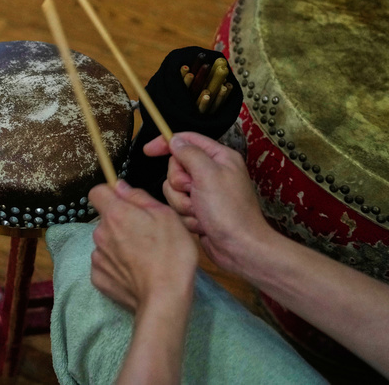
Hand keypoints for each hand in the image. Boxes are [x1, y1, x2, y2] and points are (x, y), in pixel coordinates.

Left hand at [88, 180, 196, 312]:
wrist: (165, 298)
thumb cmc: (171, 253)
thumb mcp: (166, 215)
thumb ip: (138, 197)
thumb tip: (119, 186)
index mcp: (115, 214)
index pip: (97, 192)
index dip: (110, 194)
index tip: (126, 203)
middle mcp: (100, 233)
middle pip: (106, 220)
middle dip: (121, 223)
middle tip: (146, 235)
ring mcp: (97, 257)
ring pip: (106, 242)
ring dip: (119, 245)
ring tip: (143, 257)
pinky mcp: (98, 277)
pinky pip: (105, 263)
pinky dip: (116, 266)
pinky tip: (134, 273)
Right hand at [145, 132, 272, 274]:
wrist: (240, 249)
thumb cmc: (229, 211)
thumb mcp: (208, 175)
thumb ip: (189, 153)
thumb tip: (174, 140)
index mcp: (220, 158)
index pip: (187, 140)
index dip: (166, 143)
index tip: (148, 150)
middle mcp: (212, 172)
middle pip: (176, 167)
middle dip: (179, 184)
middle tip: (192, 192)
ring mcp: (205, 192)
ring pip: (174, 190)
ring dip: (182, 203)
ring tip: (199, 212)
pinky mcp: (199, 210)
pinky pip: (178, 206)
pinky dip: (187, 216)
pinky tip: (201, 223)